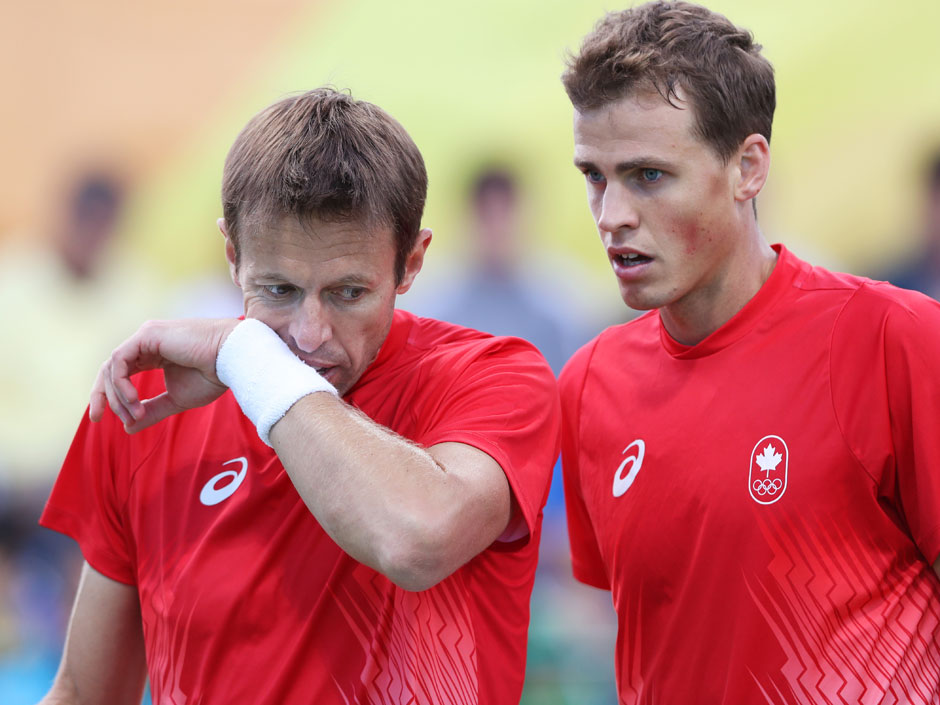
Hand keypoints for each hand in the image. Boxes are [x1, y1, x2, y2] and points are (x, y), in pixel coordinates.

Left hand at [90, 318, 239, 432]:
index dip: (108, 396)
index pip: (119, 373)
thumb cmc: (212, 376)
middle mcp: (145, 342)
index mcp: (153, 354)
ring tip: (134, 414)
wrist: (232, 360)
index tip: (102, 420)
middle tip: (105, 419)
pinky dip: (121, 383)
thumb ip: (152, 410)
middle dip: (103, 396)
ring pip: (112, 367)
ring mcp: (146, 336)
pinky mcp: (147, 334)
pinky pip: (119, 361)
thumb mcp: (177, 399)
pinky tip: (133, 399)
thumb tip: (128, 427)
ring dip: (118, 395)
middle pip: (109, 369)